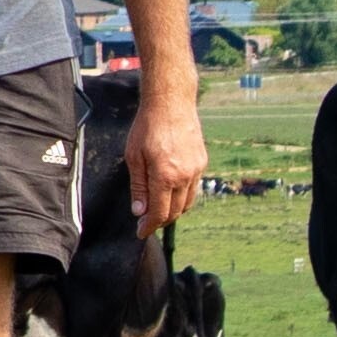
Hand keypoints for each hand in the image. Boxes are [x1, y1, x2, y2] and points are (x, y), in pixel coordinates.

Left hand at [130, 71, 210, 239]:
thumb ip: (138, 186)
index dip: (149, 226)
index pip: (159, 213)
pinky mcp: (202, 162)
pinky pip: (193, 188)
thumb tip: (140, 211)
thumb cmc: (147, 127)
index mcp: (165, 176)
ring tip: (157, 209)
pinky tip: (170, 192)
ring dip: (173, 210)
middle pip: (175, 211)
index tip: (141, 232)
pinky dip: (182, 196)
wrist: (171, 103)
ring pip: (186, 202)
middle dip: (160, 221)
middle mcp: (184, 176)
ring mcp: (196, 170)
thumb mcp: (133, 157)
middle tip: (146, 222)